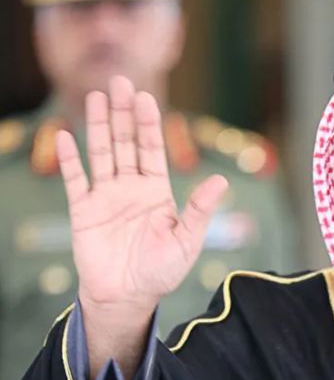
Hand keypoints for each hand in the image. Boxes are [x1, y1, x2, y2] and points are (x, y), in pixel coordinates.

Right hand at [57, 76, 227, 315]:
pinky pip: (76, 180)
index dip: (149, 124)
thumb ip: (199, 209)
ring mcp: (106, 196)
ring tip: (96, 97)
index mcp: (157, 191)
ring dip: (98, 126)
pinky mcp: (84, 211)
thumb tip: (221, 180)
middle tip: (120, 81)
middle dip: (123, 113)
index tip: (146, 98)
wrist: (128, 297)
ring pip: (102, 153)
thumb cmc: (162, 271)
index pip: (153, 149)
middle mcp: (131, 187)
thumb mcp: (187, 240)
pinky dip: (70, 160)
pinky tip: (65, 136)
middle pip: (126, 142)